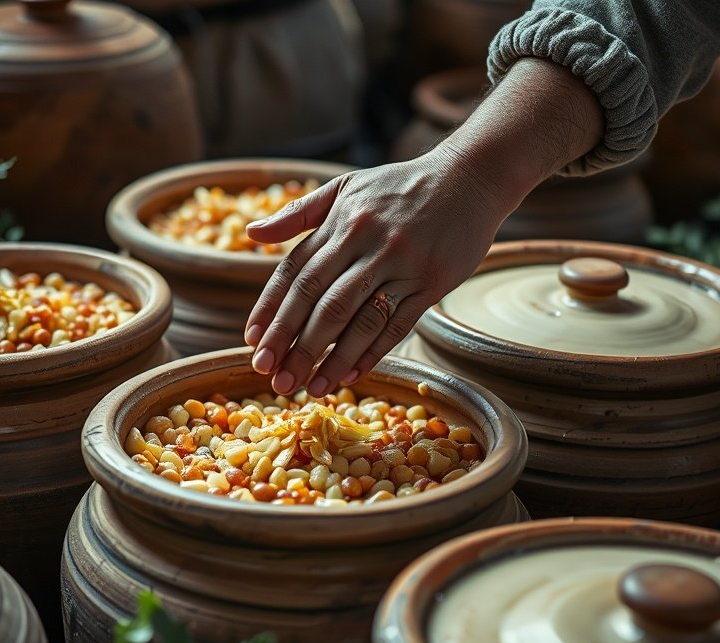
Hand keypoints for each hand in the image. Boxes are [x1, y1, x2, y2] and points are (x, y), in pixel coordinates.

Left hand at [243, 57, 603, 397]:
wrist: (469, 177)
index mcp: (340, 221)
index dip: (271, 309)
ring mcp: (401, 263)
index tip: (253, 342)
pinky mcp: (432, 282)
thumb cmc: (399, 187)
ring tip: (309, 388)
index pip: (295, 272)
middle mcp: (367, 242)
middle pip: (320, 301)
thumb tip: (250, 234)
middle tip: (272, 376)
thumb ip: (298, 214)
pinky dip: (372, 352)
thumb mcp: (345, 187)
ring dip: (330, 358)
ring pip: (357, 319)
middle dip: (292, 343)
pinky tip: (350, 376)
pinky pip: (397, 324)